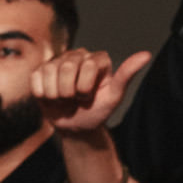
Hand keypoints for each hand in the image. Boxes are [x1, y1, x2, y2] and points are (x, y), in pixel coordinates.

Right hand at [33, 48, 152, 136]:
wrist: (75, 127)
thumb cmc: (96, 111)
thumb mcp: (114, 96)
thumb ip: (126, 75)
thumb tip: (146, 55)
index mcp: (98, 59)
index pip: (86, 66)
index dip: (84, 88)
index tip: (88, 97)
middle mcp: (79, 55)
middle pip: (65, 67)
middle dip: (68, 92)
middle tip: (74, 100)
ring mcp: (58, 61)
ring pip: (49, 72)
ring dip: (54, 94)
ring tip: (63, 99)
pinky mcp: (41, 71)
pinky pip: (35, 78)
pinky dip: (41, 93)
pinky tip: (50, 97)